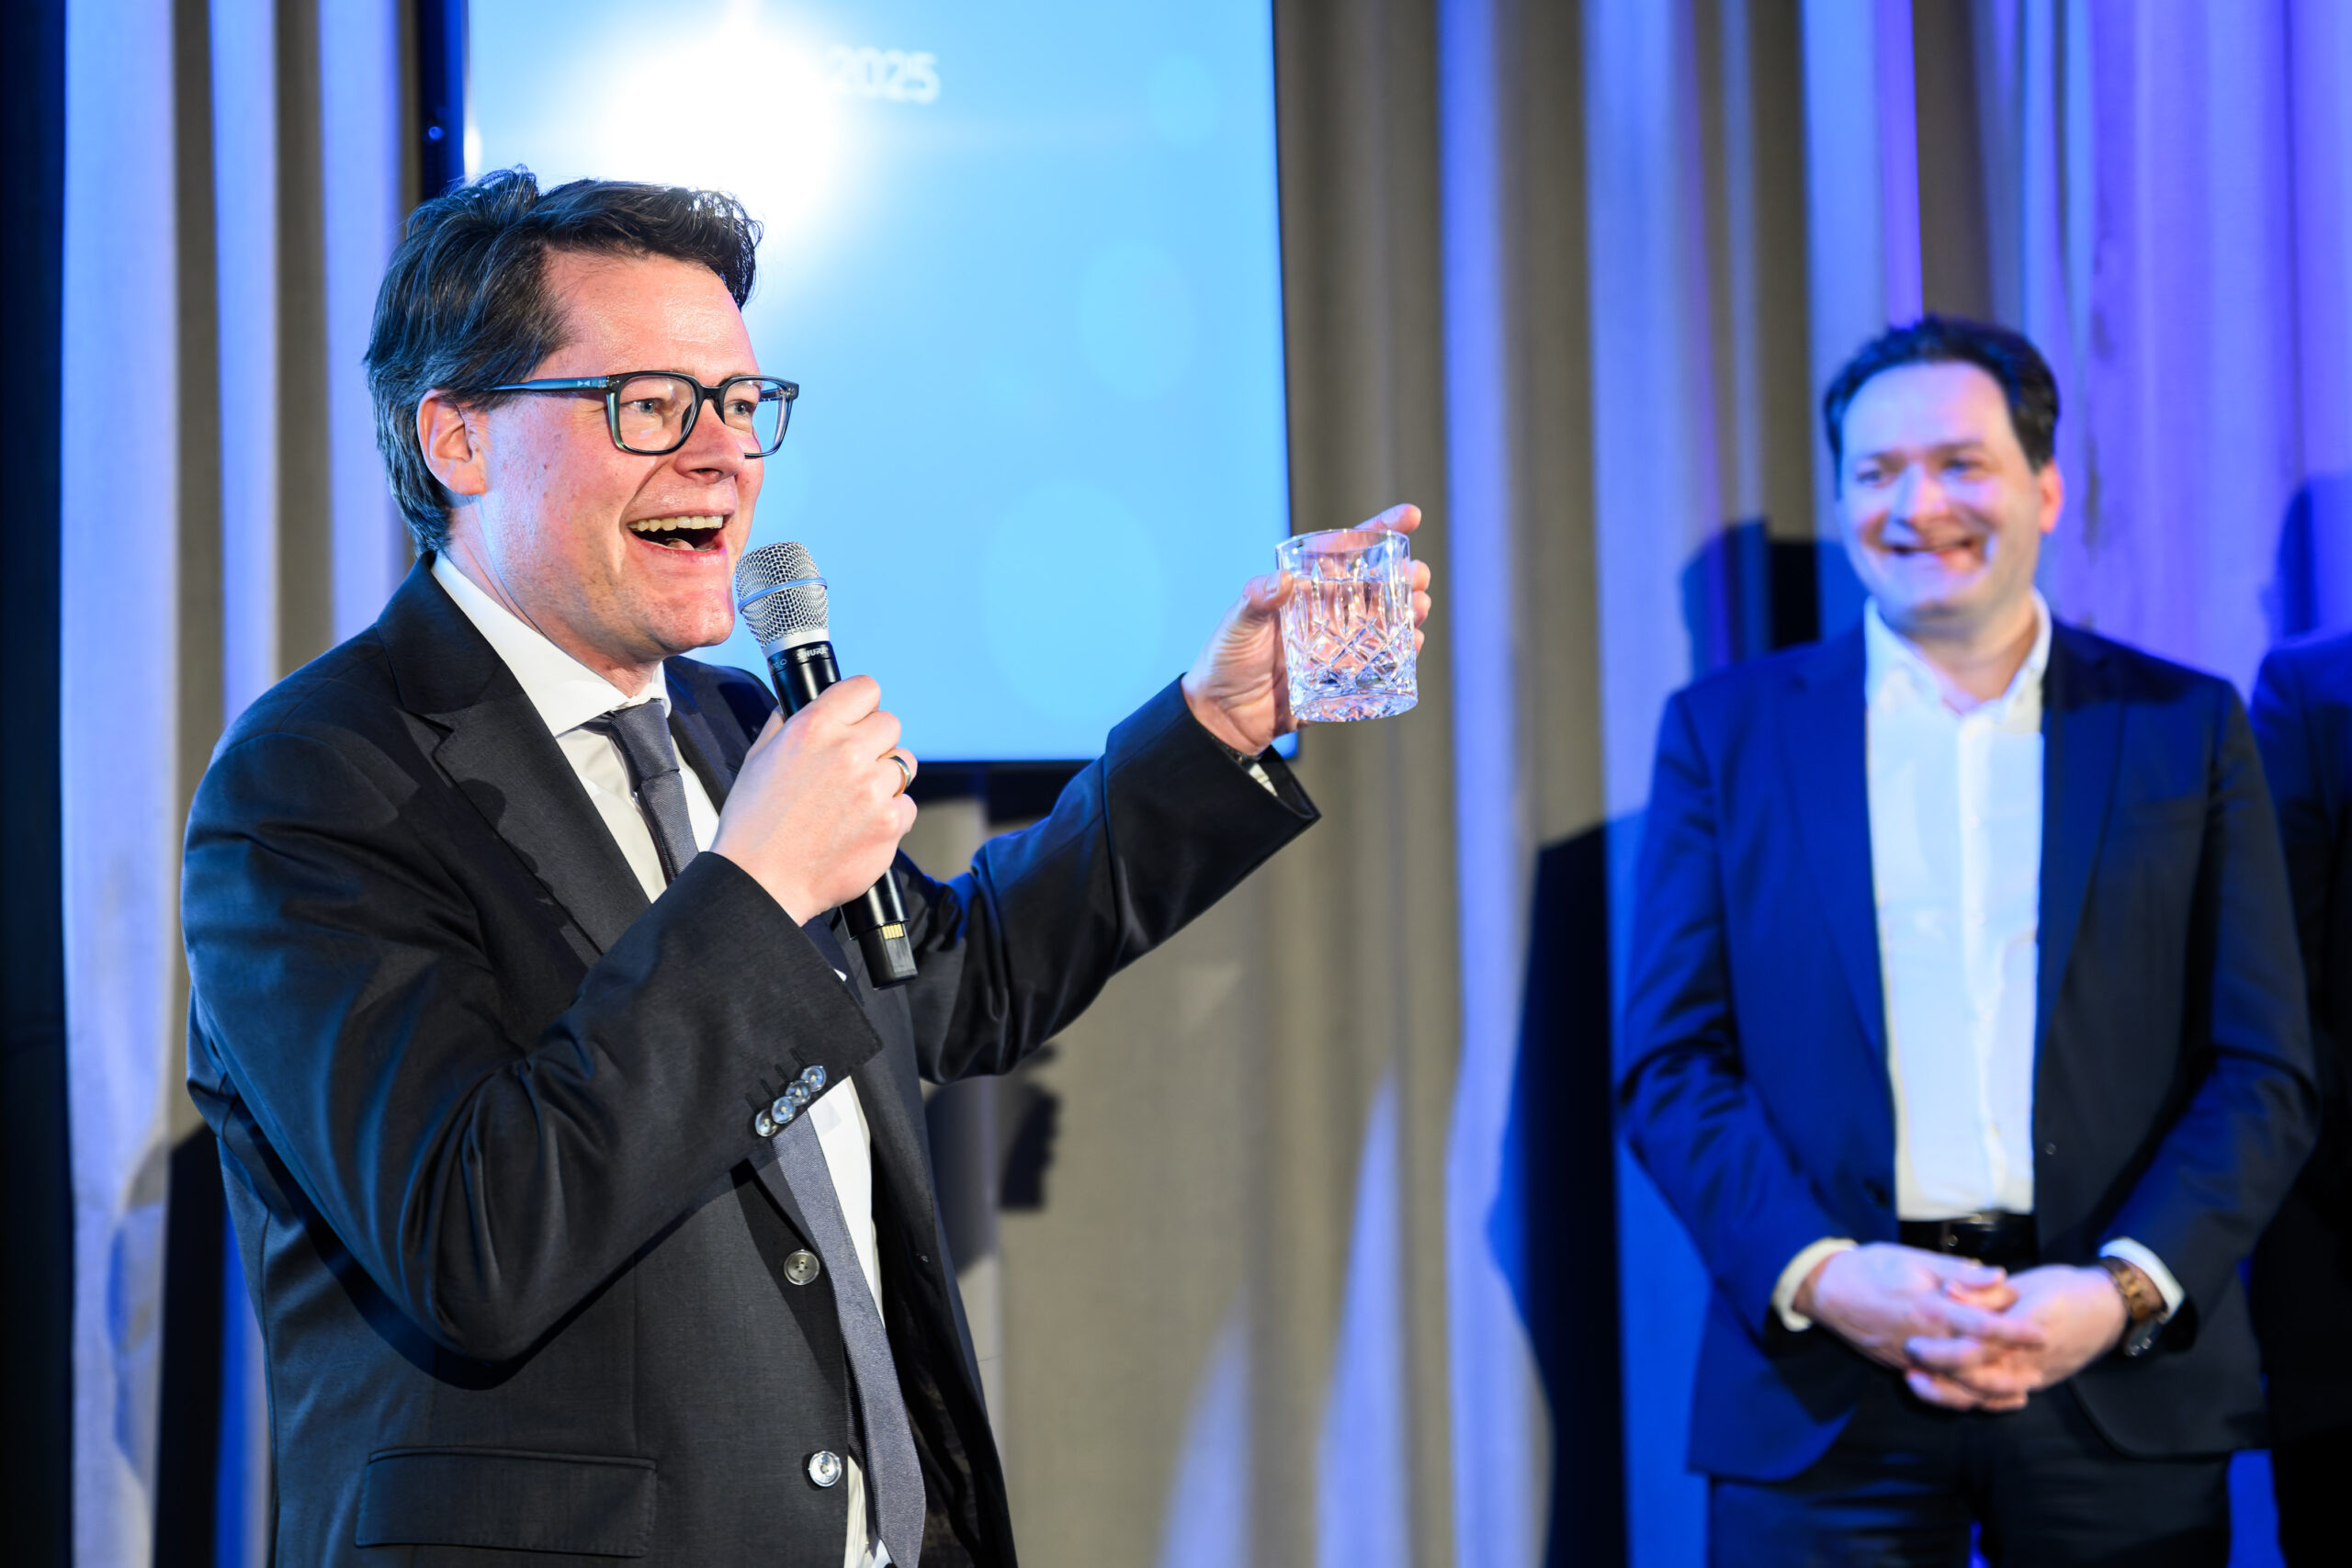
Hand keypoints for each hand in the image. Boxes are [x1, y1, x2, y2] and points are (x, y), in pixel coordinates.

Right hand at [710, 676, 917, 923]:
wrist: (762, 883)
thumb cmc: (753, 826)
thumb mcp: (758, 758)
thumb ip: (786, 723)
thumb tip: (804, 702)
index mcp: (814, 727)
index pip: (866, 688)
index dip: (862, 705)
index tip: (858, 719)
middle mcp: (849, 752)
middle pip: (891, 724)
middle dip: (875, 742)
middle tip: (853, 768)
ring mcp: (874, 788)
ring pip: (904, 764)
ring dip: (886, 779)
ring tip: (855, 801)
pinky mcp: (891, 822)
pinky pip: (907, 805)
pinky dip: (891, 816)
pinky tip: (861, 827)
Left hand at [1181, 502, 1432, 753]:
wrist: (1224, 717)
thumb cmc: (1226, 661)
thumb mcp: (1236, 624)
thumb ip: (1255, 601)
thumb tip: (1282, 580)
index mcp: (1305, 590)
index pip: (1346, 552)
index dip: (1380, 532)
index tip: (1410, 516)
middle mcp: (1327, 613)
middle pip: (1376, 586)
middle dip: (1405, 575)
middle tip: (1418, 574)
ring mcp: (1339, 645)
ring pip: (1385, 621)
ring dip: (1409, 611)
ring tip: (1421, 607)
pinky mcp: (1344, 678)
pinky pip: (1380, 663)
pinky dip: (1402, 653)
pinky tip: (1414, 644)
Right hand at [1797, 1245, 2039, 1399]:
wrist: (1825, 1290)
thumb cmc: (1870, 1268)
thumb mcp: (1914, 1259)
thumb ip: (1959, 1271)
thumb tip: (1999, 1277)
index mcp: (1931, 1309)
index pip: (1983, 1326)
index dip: (2015, 1331)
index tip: (2042, 1332)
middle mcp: (1925, 1340)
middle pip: (1977, 1363)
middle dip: (2010, 1367)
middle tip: (2040, 1368)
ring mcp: (1911, 1358)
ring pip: (1957, 1383)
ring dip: (1990, 1390)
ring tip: (2019, 1391)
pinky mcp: (1900, 1365)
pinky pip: (1937, 1386)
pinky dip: (1961, 1393)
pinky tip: (1977, 1394)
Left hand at [1902, 1264, 2130, 1410]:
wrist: (2109, 1311)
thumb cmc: (2066, 1290)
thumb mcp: (2026, 1283)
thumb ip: (1986, 1293)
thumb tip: (1949, 1292)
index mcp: (2024, 1331)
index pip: (1976, 1349)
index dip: (1941, 1350)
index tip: (1913, 1343)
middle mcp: (2030, 1361)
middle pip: (1976, 1378)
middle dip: (1939, 1375)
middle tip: (1907, 1364)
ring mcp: (2035, 1377)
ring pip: (1986, 1395)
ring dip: (1950, 1392)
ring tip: (1918, 1382)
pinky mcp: (2036, 1383)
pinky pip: (2002, 1398)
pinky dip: (1976, 1399)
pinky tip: (1949, 1394)